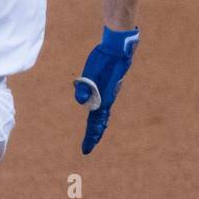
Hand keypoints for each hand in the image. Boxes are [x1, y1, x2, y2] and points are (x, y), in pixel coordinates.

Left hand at [73, 26, 138, 154]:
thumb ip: (85, 88)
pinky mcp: (108, 87)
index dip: (90, 136)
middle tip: (88, 146)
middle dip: (94, 134)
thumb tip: (81, 101)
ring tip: (92, 133)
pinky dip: (98, 111)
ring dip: (97, 124)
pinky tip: (95, 109)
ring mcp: (108, 93)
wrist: (117, 49)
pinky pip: (102, 103)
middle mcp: (106, 99)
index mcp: (103, 99)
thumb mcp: (91, 73)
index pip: (95, 123)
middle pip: (100, 121)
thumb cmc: (104, 60)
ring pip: (102, 113)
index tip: (86, 150)